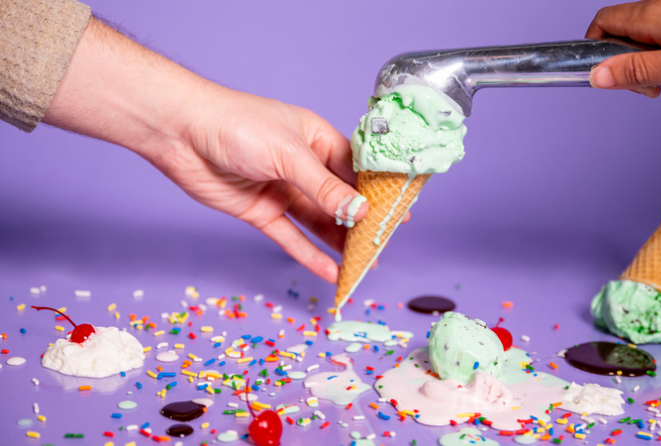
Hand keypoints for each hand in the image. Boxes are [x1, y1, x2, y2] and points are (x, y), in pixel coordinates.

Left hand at [157, 90, 368, 282]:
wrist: (181, 133)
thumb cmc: (237, 125)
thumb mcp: (289, 154)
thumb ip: (324, 188)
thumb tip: (360, 212)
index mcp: (317, 140)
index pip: (356, 170)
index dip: (377, 192)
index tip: (399, 214)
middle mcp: (303, 166)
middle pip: (340, 199)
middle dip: (361, 223)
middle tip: (382, 246)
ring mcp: (283, 190)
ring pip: (319, 222)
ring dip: (339, 243)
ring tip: (363, 265)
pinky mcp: (262, 211)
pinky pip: (291, 236)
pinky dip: (309, 254)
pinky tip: (330, 271)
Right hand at [586, 0, 660, 96]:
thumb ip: (638, 71)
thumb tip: (597, 76)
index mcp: (651, 17)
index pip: (601, 25)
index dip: (595, 51)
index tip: (610, 77)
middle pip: (622, 36)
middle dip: (630, 66)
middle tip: (653, 87)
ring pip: (649, 40)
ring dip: (657, 65)